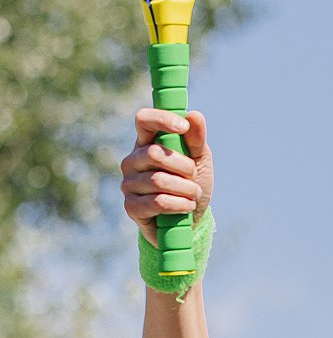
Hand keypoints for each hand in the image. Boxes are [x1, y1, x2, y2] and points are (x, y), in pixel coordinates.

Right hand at [120, 108, 212, 245]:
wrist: (190, 222)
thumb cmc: (191, 185)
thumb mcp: (199, 161)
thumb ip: (196, 139)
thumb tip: (194, 115)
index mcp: (146, 143)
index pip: (144, 120)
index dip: (162, 120)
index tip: (183, 127)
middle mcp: (132, 160)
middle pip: (155, 153)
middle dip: (184, 167)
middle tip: (194, 177)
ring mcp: (129, 184)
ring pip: (159, 180)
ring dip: (186, 189)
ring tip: (193, 195)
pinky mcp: (131, 207)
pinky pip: (157, 202)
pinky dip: (179, 205)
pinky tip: (186, 207)